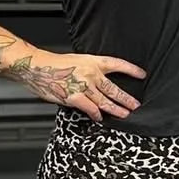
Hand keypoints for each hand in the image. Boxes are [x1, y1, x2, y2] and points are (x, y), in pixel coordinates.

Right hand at [19, 51, 145, 121]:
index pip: (117, 64)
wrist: (36, 67)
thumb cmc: (52, 65)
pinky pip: (90, 108)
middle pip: (113, 88)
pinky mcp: (74, 97)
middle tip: (136, 105)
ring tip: (125, 114)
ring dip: (116, 109)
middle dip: (126, 98)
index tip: (142, 74)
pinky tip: (100, 118)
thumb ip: (88, 71)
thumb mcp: (76, 61)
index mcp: (92, 61)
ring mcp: (83, 85)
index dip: (131, 69)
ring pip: (104, 101)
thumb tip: (98, 83)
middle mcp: (91, 73)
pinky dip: (96, 114)